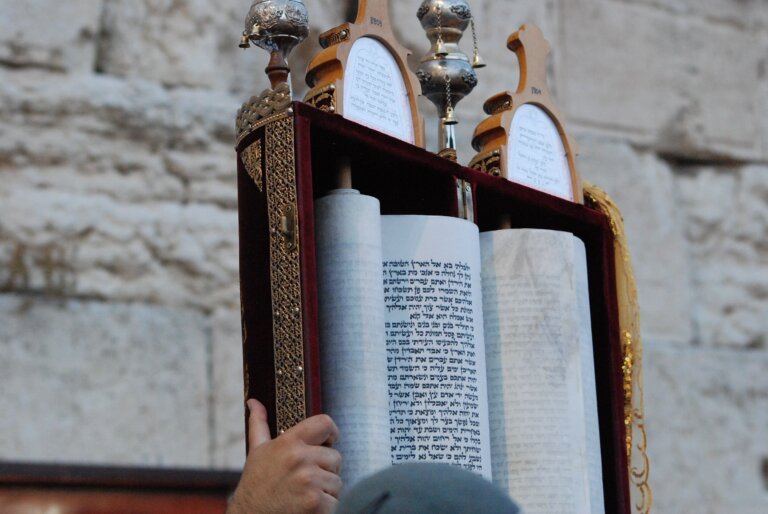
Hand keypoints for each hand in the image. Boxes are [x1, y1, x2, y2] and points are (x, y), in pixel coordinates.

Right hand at [227, 399, 341, 513]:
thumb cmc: (256, 485)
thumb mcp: (257, 451)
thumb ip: (259, 424)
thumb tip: (254, 401)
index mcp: (289, 442)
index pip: (325, 423)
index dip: (331, 433)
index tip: (328, 443)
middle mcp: (300, 458)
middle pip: (335, 457)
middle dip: (326, 469)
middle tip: (307, 480)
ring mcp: (309, 481)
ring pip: (337, 481)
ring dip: (327, 490)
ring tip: (305, 494)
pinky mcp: (315, 503)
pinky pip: (336, 501)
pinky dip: (327, 507)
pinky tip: (309, 507)